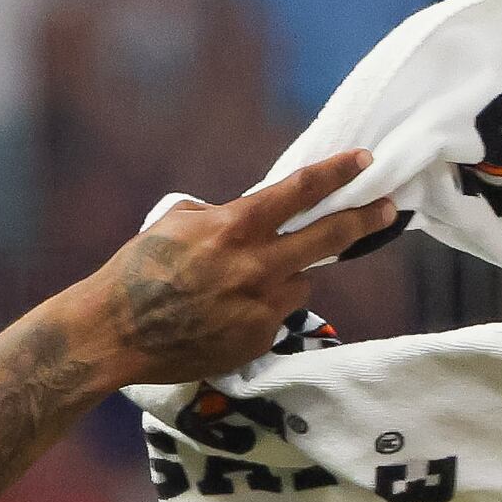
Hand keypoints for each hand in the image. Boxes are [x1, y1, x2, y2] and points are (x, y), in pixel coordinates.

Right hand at [85, 154, 397, 388]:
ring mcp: (261, 307)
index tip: (364, 161)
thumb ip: (221, 215)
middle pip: (330, 238)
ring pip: (300, 282)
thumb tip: (247, 214)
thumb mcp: (176, 222)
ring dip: (287, 276)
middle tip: (387, 209)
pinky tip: (223, 315)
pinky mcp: (257, 340)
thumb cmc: (136, 271)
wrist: (114, 333)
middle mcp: (257, 266)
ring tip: (243, 285)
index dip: (338, 173)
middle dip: (365, 219)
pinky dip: (260, 310)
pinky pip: (275, 316)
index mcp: (235, 227)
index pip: (302, 191)